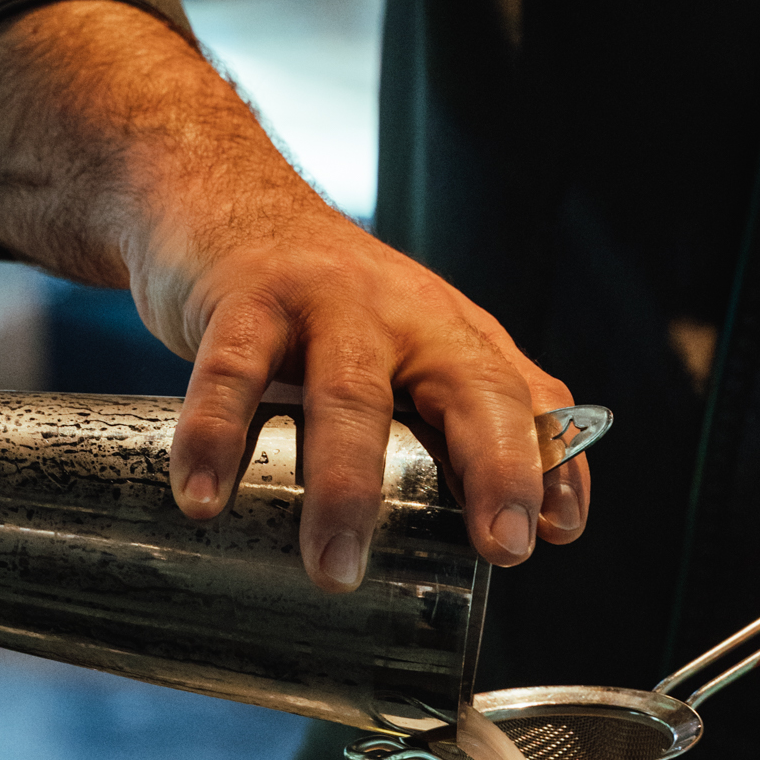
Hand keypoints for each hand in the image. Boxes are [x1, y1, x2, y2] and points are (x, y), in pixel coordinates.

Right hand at [137, 212, 587, 593]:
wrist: (221, 191)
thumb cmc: (325, 302)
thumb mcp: (407, 347)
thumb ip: (466, 421)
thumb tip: (549, 524)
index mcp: (452, 334)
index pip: (522, 397)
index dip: (549, 461)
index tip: (555, 532)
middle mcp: (405, 312)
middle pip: (466, 388)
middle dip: (494, 467)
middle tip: (501, 548)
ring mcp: (326, 299)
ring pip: (350, 395)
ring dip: (345, 488)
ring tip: (335, 568)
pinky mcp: (244, 294)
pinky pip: (234, 371)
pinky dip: (217, 437)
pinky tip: (204, 498)